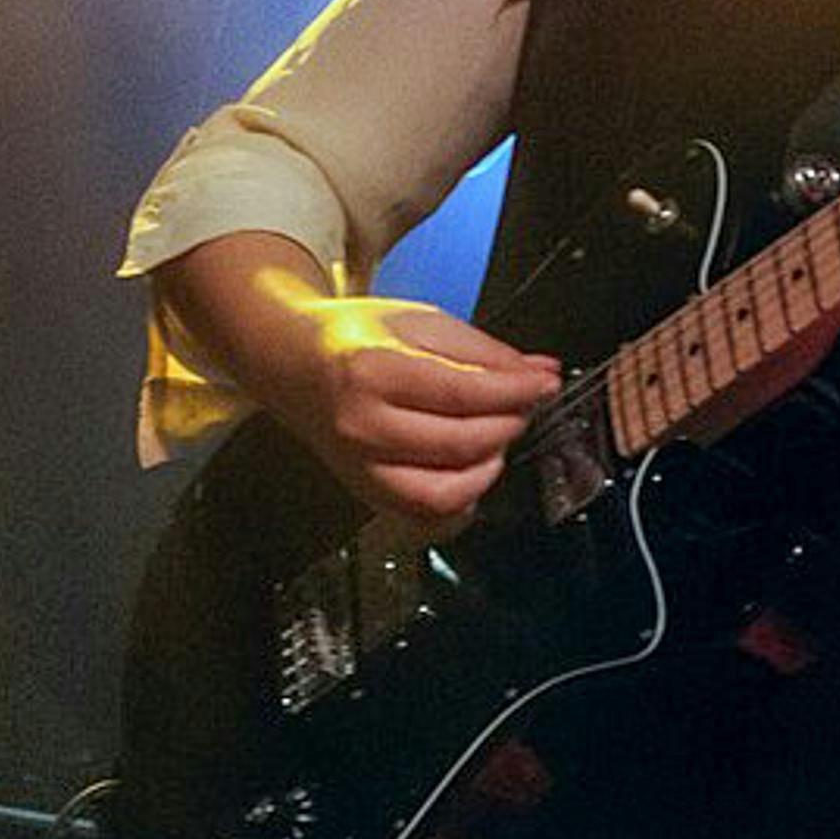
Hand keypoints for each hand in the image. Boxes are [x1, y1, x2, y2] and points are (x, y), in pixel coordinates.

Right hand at [272, 291, 560, 526]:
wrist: (293, 364)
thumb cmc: (354, 339)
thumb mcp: (420, 322)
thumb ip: (483, 350)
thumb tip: (538, 372)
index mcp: (372, 372)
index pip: (463, 392)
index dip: (517, 391)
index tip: (546, 383)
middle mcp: (361, 427)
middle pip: (459, 443)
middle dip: (508, 424)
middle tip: (523, 404)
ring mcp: (360, 467)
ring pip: (442, 494)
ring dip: (487, 467)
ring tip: (495, 435)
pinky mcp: (365, 493)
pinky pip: (423, 516)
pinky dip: (460, 500)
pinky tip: (471, 469)